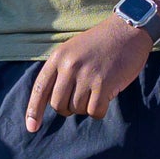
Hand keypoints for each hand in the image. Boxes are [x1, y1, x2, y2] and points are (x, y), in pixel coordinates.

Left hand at [24, 17, 151, 125]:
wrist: (128, 30)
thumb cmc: (101, 43)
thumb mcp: (73, 50)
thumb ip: (61, 71)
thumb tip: (53, 101)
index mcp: (58, 57)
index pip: (40, 89)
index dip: (34, 111)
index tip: (32, 128)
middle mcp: (69, 66)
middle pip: (58, 104)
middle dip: (68, 108)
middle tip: (81, 98)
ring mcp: (86, 75)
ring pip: (77, 109)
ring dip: (86, 106)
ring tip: (97, 90)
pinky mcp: (104, 84)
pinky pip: (95, 111)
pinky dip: (99, 110)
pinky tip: (106, 96)